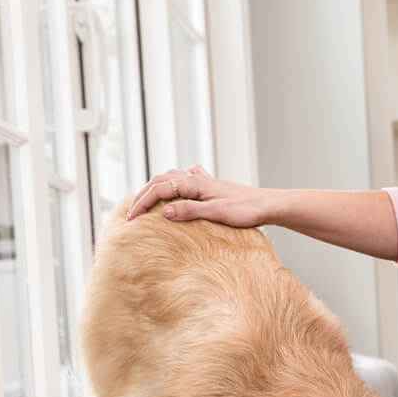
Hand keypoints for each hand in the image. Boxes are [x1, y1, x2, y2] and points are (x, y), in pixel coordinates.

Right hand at [124, 165, 274, 227]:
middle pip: (160, 180)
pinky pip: (185, 180)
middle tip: (131, 213)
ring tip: (145, 202)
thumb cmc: (245, 210)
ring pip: (171, 178)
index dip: (141, 203)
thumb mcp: (215, 213)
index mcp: (194, 182)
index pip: (158, 189)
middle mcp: (196, 178)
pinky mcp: (210, 186)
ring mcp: (203, 180)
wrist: (267, 205)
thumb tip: (163, 211)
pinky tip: (175, 189)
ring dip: (155, 188)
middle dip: (142, 195)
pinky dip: (173, 184)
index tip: (130, 219)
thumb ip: (189, 210)